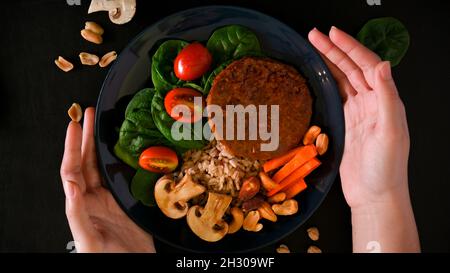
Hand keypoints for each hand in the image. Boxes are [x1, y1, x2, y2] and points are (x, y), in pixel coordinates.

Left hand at [60, 107, 154, 252]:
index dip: (72, 147)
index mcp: (80, 206)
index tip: (74, 126)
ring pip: (101, 166)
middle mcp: (92, 199)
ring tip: (101, 124)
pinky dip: (120, 160)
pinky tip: (124, 149)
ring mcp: (108, 199)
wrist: (134, 267)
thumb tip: (70, 187)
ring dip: (99, 145)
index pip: (71, 170)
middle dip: (85, 137)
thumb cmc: (109, 260)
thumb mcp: (90, 240)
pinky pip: (120, 176)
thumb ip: (77, 215)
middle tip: (88, 115)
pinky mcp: (124, 202)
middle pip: (86, 162)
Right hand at [308, 27, 418, 251]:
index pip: (366, 65)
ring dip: (330, 63)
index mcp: (385, 101)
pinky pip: (337, 96)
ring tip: (313, 48)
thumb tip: (382, 66)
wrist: (375, 195)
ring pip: (343, 80)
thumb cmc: (386, 168)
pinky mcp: (348, 124)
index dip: (349, 48)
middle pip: (352, 68)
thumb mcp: (391, 132)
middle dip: (334, 50)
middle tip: (314, 35)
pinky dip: (328, 82)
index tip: (332, 34)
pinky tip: (318, 75)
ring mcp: (359, 113)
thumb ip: (387, 98)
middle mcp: (373, 103)